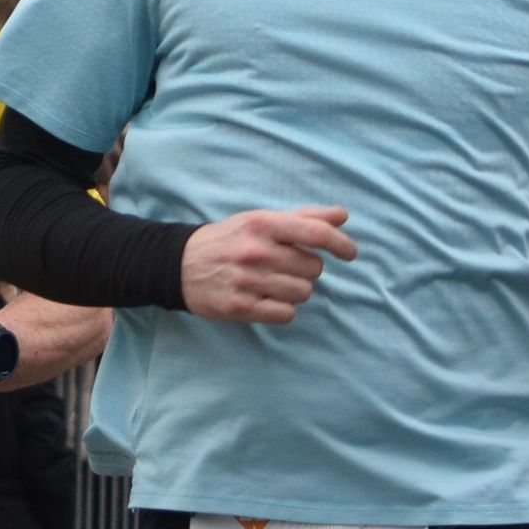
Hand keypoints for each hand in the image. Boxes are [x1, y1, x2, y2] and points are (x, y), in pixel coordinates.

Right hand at [180, 207, 354, 322]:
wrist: (178, 264)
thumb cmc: (228, 239)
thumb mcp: (259, 220)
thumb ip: (303, 217)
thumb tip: (342, 215)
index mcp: (262, 225)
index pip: (316, 234)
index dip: (341, 244)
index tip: (350, 253)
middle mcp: (255, 252)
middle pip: (313, 268)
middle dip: (305, 268)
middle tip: (284, 266)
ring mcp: (247, 281)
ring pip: (303, 293)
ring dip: (295, 290)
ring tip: (272, 283)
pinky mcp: (240, 308)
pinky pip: (286, 314)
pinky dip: (282, 309)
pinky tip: (266, 299)